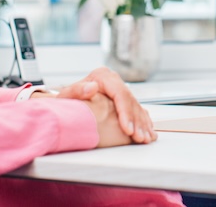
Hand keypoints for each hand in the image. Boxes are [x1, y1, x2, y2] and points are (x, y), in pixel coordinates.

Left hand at [37, 67, 155, 143]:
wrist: (68, 100)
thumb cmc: (66, 100)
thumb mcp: (66, 95)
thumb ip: (76, 91)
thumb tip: (92, 87)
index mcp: (103, 76)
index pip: (120, 94)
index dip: (126, 112)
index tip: (128, 129)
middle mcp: (114, 81)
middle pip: (130, 101)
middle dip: (136, 121)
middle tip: (140, 138)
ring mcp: (120, 89)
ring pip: (136, 106)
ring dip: (142, 124)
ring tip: (146, 139)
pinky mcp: (124, 99)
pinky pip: (137, 110)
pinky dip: (144, 122)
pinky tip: (149, 132)